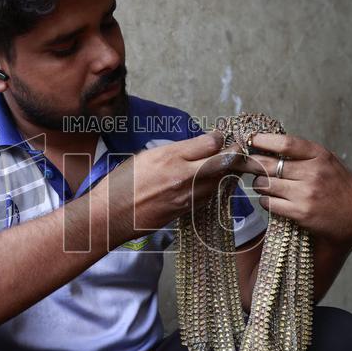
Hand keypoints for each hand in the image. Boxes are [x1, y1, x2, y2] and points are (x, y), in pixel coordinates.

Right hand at [98, 131, 243, 239]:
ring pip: (221, 180)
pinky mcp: (187, 210)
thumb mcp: (145, 156)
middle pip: (223, 161)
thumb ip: (173, 151)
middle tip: (240, 147)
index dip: (219, 137)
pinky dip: (217, 186)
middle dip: (236, 152)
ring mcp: (187, 195)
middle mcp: (183, 175)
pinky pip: (210, 195)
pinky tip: (216, 181)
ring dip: (229, 171)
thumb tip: (194, 147)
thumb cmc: (122, 183)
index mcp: (170, 156)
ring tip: (232, 163)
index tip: (220, 135)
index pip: (209, 143)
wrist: (111, 215)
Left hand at [240, 133, 351, 246]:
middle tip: (242, 163)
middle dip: (250, 163)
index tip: (250, 139)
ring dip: (259, 184)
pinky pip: (268, 203)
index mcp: (319, 156)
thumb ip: (302, 154)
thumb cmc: (336, 186)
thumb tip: (267, 145)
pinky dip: (265, 201)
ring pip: (264, 184)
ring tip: (265, 185)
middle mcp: (312, 173)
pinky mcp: (300, 212)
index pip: (285, 143)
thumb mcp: (327, 162)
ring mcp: (305, 193)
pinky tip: (271, 200)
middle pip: (268, 164)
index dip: (263, 140)